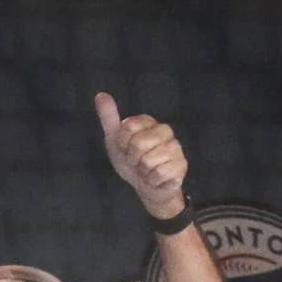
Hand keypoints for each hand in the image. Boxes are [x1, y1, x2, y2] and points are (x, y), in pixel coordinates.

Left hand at [94, 92, 187, 219]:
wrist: (145, 187)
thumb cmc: (131, 162)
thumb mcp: (115, 140)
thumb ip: (109, 117)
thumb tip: (100, 95)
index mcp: (149, 122)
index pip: (128, 128)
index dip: (122, 144)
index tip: (125, 149)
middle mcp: (165, 131)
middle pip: (139, 143)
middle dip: (132, 158)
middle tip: (136, 162)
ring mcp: (176, 147)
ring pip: (149, 160)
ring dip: (142, 171)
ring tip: (146, 170)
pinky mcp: (181, 165)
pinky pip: (159, 173)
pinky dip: (152, 180)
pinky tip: (155, 179)